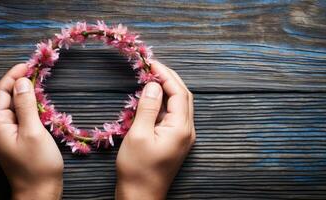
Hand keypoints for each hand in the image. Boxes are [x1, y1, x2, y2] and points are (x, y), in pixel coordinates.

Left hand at [0, 63, 62, 199]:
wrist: (39, 191)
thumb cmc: (37, 164)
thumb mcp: (33, 131)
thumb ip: (26, 105)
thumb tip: (22, 82)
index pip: (1, 91)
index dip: (13, 75)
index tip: (28, 64)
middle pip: (6, 96)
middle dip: (19, 81)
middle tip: (37, 71)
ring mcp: (7, 133)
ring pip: (14, 105)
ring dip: (26, 93)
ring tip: (40, 83)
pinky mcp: (16, 137)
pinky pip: (20, 115)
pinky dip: (30, 106)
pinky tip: (40, 103)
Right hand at [115, 61, 194, 199]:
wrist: (141, 195)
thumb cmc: (137, 168)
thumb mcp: (139, 135)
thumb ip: (148, 108)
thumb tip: (154, 84)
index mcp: (181, 128)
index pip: (178, 92)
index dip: (166, 75)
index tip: (151, 63)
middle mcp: (187, 130)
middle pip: (183, 96)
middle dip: (169, 78)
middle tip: (152, 66)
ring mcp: (183, 136)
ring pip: (180, 105)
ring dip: (168, 89)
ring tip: (151, 77)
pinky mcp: (175, 140)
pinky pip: (173, 115)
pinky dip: (164, 103)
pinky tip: (152, 98)